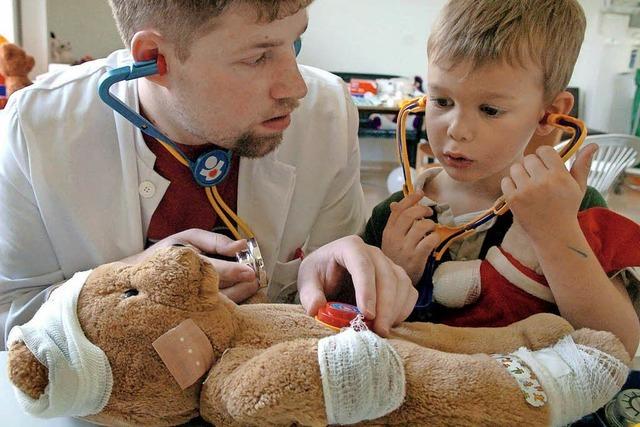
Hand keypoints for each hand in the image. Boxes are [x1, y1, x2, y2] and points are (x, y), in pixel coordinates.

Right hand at [121, 229, 258, 302]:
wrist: (132, 286)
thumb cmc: (163, 257)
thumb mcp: (187, 238)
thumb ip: (215, 241)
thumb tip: (241, 245)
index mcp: (183, 266)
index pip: (211, 271)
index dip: (232, 272)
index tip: (249, 272)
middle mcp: (184, 289)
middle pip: (219, 292)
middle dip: (242, 287)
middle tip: (255, 280)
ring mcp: (187, 307)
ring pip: (218, 307)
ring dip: (239, 297)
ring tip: (250, 287)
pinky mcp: (189, 318)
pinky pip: (213, 315)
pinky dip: (230, 308)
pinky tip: (238, 299)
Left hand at [297, 235, 417, 335]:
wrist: (329, 273)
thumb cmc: (320, 274)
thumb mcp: (308, 281)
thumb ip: (310, 294)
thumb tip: (316, 308)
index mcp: (350, 247)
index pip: (363, 266)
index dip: (367, 290)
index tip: (367, 315)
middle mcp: (373, 252)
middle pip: (386, 276)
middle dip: (385, 306)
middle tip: (378, 331)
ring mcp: (388, 264)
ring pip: (401, 284)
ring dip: (395, 310)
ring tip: (381, 331)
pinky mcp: (398, 278)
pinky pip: (409, 293)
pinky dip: (403, 310)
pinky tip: (389, 324)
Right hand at [381, 191, 440, 283]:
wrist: (393, 284)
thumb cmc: (394, 259)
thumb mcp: (390, 240)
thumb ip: (394, 223)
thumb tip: (394, 204)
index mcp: (388, 232)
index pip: (398, 209)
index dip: (410, 198)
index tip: (420, 193)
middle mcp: (394, 238)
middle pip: (410, 215)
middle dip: (422, 209)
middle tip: (429, 212)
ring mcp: (405, 248)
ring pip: (421, 226)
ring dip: (430, 224)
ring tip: (431, 229)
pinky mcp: (416, 258)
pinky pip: (430, 240)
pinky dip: (434, 237)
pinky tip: (433, 241)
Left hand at [501, 144, 596, 239]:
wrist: (554, 235)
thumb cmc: (566, 208)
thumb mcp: (578, 187)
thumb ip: (582, 165)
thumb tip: (592, 145)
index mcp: (560, 175)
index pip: (544, 150)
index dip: (544, 156)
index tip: (546, 166)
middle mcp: (543, 181)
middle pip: (528, 158)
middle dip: (532, 166)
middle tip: (537, 178)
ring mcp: (526, 190)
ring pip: (515, 168)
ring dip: (520, 174)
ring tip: (528, 185)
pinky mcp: (513, 199)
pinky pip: (505, 181)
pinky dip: (510, 185)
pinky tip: (520, 193)